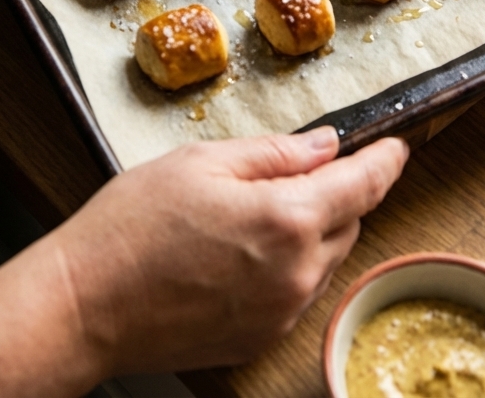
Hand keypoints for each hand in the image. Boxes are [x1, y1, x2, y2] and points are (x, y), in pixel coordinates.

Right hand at [57, 128, 407, 378]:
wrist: (86, 304)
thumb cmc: (133, 224)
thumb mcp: (202, 162)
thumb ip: (274, 153)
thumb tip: (325, 146)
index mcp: (287, 219)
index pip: (362, 185)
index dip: (386, 161)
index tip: (398, 146)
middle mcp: (297, 274)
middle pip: (347, 223)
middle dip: (337, 192)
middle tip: (296, 169)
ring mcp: (281, 314)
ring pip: (322, 259)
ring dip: (310, 230)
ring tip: (252, 210)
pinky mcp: (259, 339)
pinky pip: (295, 292)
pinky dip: (286, 265)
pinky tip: (239, 250)